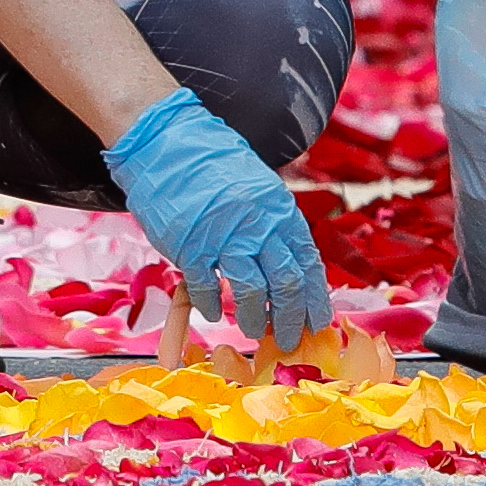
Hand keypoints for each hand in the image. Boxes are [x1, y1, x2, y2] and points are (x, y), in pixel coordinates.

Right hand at [103, 89, 333, 350]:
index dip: (314, 298)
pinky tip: (214, 312)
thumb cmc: (212, 166)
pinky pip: (208, 288)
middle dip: (291, 319)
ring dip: (255, 319)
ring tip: (253, 330)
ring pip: (253, 292)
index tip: (317, 322)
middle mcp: (258, 225)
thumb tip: (289, 268)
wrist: (168, 144)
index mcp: (278, 210)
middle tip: (288, 341)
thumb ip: (273, 224)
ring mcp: (225, 237)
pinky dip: (212, 305)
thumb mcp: (257, 188)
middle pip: (286, 284)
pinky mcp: (192, 247)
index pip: (307, 262)